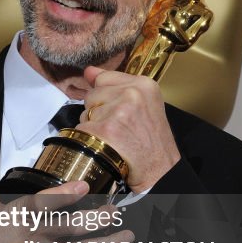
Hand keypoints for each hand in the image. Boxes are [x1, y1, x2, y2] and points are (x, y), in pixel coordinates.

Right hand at [0, 181, 133, 242]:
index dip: (63, 195)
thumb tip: (24, 182)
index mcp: (18, 215)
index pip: (42, 203)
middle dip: (97, 219)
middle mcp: (33, 235)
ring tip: (126, 236)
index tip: (83, 186)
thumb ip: (12, 196)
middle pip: (71, 227)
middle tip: (114, 211)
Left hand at [79, 66, 180, 192]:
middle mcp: (131, 94)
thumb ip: (116, 85)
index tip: (118, 109)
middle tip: (119, 127)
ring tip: (114, 137)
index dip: (106, 96)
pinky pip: (80, 129)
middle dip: (98, 111)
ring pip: (84, 113)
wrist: (160, 171)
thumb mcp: (145, 104)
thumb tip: (88, 71)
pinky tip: (106, 147)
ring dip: (93, 126)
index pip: (104, 77)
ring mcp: (117, 112)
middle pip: (92, 95)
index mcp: (143, 84)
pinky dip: (88, 140)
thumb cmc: (152, 141)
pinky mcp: (104, 130)